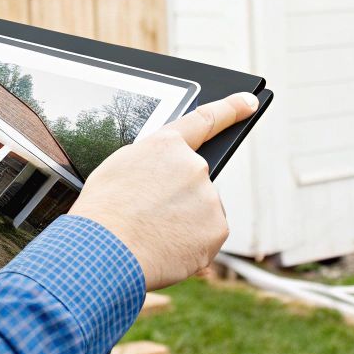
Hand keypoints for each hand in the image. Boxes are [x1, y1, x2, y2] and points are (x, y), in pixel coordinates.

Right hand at [70, 92, 259, 288]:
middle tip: (150, 217)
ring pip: (200, 211)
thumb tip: (165, 175)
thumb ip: (151, 163)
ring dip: (182, 223)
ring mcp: (208, 197)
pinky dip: (190, 244)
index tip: (249, 102)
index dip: (231, 109)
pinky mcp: (217, 229)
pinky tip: (167, 248)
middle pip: (194, 182)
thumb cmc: (104, 212)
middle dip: (177, 198)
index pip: (205, 120)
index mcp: (166, 146)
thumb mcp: (119, 169)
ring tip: (152, 234)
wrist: (106, 251)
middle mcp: (194, 166)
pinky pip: (206, 236)